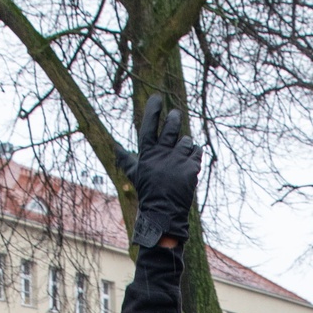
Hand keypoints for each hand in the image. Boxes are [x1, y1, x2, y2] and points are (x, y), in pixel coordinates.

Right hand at [115, 93, 200, 248]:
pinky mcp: (191, 169)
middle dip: (174, 119)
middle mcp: (162, 154)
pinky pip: (197, 153)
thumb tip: (115, 147)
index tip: (157, 98)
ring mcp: (178, 161)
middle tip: (176, 114)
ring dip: (186, 144)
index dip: (152, 111)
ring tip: (182, 153)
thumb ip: (127, 160)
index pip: (149, 127)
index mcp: (148, 154)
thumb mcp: (136, 175)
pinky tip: (192, 161)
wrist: (164, 214)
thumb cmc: (148, 194)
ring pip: (186, 141)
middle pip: (171, 128)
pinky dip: (195, 154)